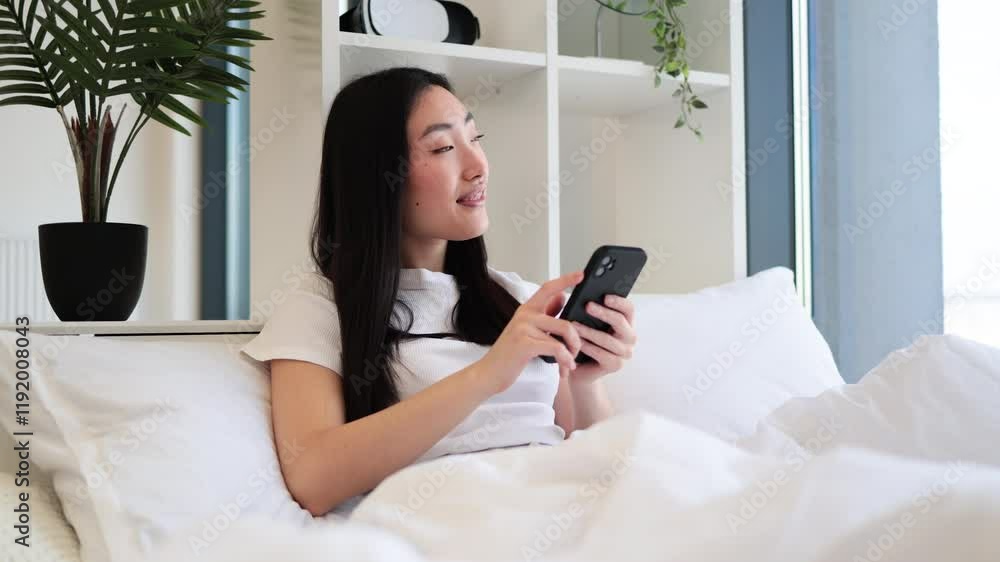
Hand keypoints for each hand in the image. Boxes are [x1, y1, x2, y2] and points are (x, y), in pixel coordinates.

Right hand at [476, 271, 584, 394]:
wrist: (489, 373)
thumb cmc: (510, 353)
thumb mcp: (527, 330)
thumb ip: (546, 313)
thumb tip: (562, 295)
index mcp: (526, 309)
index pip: (548, 288)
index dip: (565, 280)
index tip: (581, 275)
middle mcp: (525, 315)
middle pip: (565, 321)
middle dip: (577, 340)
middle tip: (577, 353)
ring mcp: (523, 328)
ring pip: (563, 334)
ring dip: (572, 352)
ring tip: (570, 363)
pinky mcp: (524, 344)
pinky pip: (556, 348)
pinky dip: (565, 360)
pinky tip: (565, 368)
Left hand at [562, 294, 636, 384]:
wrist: (577, 367)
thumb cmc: (583, 339)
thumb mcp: (587, 322)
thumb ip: (589, 309)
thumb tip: (582, 294)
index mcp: (626, 323)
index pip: (628, 309)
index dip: (618, 301)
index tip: (605, 296)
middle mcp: (629, 337)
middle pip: (620, 321)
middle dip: (603, 312)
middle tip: (587, 306)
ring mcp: (624, 353)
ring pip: (607, 338)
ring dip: (589, 331)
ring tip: (574, 325)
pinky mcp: (616, 365)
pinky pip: (601, 353)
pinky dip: (587, 347)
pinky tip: (577, 342)